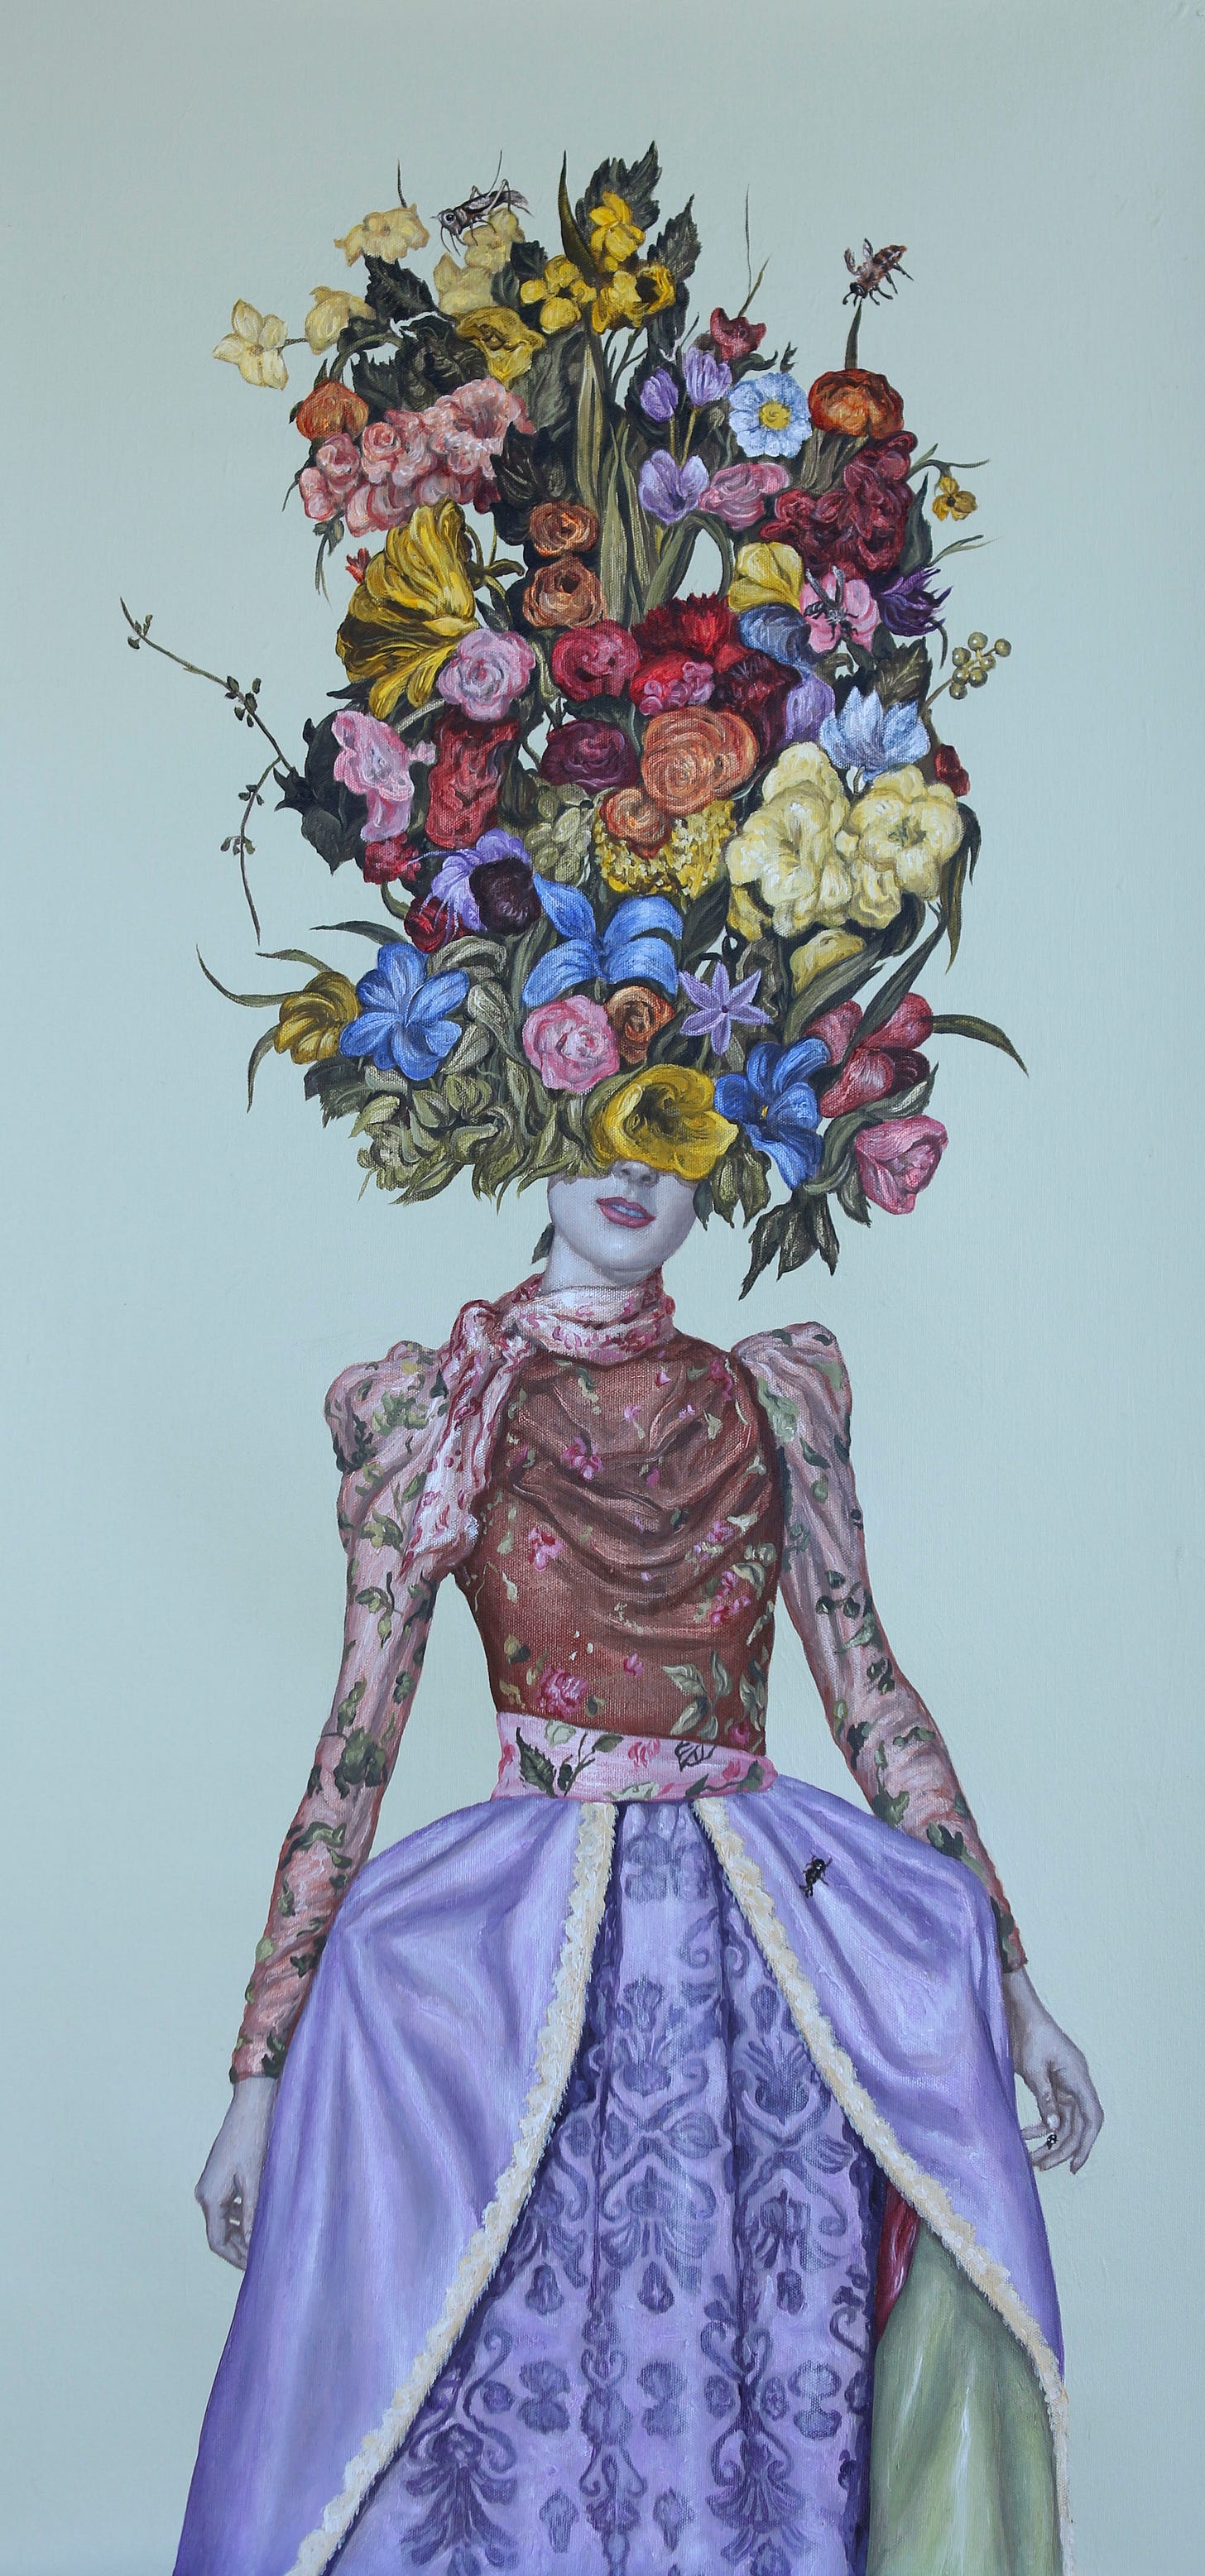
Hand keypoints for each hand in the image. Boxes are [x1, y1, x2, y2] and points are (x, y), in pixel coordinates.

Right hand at [195, 2076, 277, 2267]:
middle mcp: (205, 2192)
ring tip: (263, 2240)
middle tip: (261, 2256)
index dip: (234, 2258)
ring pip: (223, 2219)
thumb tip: (251, 2244)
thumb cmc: (254, 2139)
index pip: (216, 2241)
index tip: (254, 2266)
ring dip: (240, 2232)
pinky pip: (227, 2204)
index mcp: (209, 2196)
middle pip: (218, 2232)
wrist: (251, 2105)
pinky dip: (240, 2215)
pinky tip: (259, 2217)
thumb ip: (251, 2214)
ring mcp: (211, 2183)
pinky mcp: (220, 2175)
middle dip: (238, 2247)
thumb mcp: (255, 2180)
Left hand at [1003, 1968, 1102, 2174]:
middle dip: (1062, 2148)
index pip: (1092, 2117)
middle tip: (1042, 2165)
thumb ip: (1044, 2098)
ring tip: (1032, 2158)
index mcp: (1078, 2077)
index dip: (1087, 2143)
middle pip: (1077, 2125)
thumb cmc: (1028, 2034)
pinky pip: (1052, 2112)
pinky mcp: (1051, 2085)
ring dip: (1050, 2141)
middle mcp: (1075, 2083)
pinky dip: (1041, 2126)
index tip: (1075, 2165)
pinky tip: (1025, 2135)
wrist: (1019, 2012)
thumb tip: (1053, 2128)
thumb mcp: (1033, 2068)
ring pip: (1063, 2122)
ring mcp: (1064, 2085)